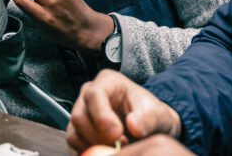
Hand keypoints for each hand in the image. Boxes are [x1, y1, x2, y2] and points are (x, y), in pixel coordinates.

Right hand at [67, 70, 181, 153]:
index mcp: (107, 82)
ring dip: (94, 147)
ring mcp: (81, 113)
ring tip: (117, 148)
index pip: (94, 95)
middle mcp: (88, 94)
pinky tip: (106, 152)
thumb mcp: (158, 114)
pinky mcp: (78, 131)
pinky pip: (74, 145)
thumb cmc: (151, 115)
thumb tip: (133, 125)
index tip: (118, 134)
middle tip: (121, 144)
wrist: (149, 126)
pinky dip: (89, 153)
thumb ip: (148, 119)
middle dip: (99, 136)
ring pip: (74, 133)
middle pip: (79, 116)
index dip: (102, 117)